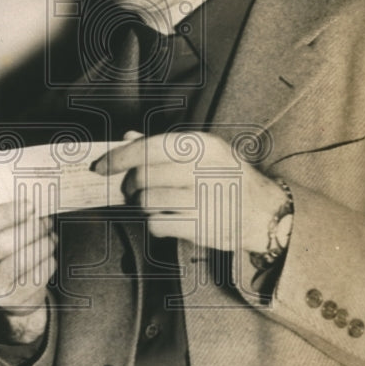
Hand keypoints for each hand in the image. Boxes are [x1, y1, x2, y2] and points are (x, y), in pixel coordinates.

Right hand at [0, 200, 55, 342]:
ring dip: (41, 245)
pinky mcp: (8, 300)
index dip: (7, 214)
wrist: (9, 288)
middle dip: (29, 229)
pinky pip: (34, 277)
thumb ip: (8, 216)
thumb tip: (34, 200)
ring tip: (50, 237)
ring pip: (20, 261)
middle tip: (44, 221)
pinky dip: (47, 262)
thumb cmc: (5, 248)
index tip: (30, 205)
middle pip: (2, 243)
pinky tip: (49, 254)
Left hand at [93, 130, 287, 254]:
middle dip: (129, 186)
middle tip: (132, 190)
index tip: (100, 166)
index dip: (119, 157)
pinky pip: (157, 225)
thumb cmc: (227, 178)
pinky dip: (154, 223)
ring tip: (155, 204)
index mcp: (203, 145)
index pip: (150, 147)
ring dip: (143, 206)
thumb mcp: (203, 153)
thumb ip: (163, 147)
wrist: (263, 212)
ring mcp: (202, 199)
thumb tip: (126, 139)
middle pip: (143, 177)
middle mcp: (203, 170)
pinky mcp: (200, 226)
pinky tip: (168, 218)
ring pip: (146, 203)